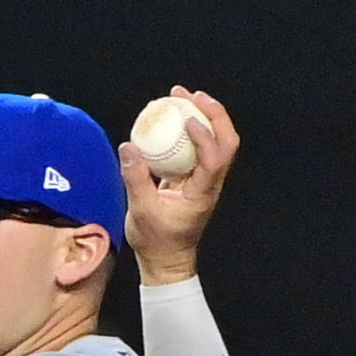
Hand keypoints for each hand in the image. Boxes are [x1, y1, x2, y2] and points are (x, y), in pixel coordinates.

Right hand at [122, 85, 241, 286]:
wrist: (167, 261)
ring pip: (217, 141)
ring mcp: (204, 179)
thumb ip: (135, 178)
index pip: (215, 157)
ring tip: (181, 97)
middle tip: (191, 95)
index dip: (205, 135)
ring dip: (204, 116)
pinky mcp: (193, 178)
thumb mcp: (141, 211)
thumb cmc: (157, 242)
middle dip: (213, 114)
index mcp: (203, 192)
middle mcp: (210, 182)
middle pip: (227, 141)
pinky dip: (189, 129)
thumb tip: (128, 146)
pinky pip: (198, 147)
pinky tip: (171, 117)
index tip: (185, 120)